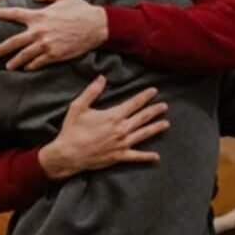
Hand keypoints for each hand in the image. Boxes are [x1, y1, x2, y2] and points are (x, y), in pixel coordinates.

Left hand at [0, 0, 107, 70]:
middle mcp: (39, 31)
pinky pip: (38, 62)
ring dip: (15, 62)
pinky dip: (31, 66)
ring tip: (9, 66)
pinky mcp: (54, 55)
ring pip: (24, 55)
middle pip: (14, 41)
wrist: (95, 26)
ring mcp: (46, 45)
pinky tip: (27, 68)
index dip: (3, 14)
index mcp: (39, 15)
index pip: (16, 14)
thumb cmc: (81, 8)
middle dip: (2, 48)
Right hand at [38, 76, 169, 179]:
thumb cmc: (72, 130)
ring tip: (166, 124)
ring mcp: (122, 144)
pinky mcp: (119, 156)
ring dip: (155, 128)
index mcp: (113, 116)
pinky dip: (147, 156)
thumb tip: (102, 77)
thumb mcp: (79, 106)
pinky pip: (136, 156)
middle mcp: (121, 129)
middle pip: (142, 118)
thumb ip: (92, 91)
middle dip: (154, 110)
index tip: (154, 91)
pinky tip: (156, 156)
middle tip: (164, 106)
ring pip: (143, 134)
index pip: (134, 103)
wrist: (68, 154)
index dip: (145, 96)